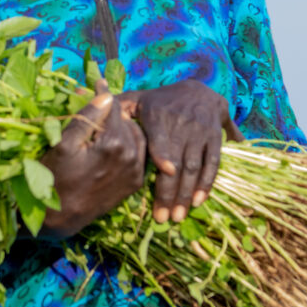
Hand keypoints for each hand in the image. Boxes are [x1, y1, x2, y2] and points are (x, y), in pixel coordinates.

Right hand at [39, 83, 146, 238]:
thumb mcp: (64, 144)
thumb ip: (88, 117)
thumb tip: (105, 94)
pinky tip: (114, 142)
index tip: (97, 81)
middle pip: (127, 120)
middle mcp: (132, 156)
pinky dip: (130, 144)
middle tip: (98, 103)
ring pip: (136, 136)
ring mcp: (136, 171)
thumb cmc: (55, 177)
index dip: (102, 93)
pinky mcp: (135, 183)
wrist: (59, 217)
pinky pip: (139, 155)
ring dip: (124, 126)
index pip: (113, 107)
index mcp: (115, 143)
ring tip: (106, 122)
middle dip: (113, 111)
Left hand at [125, 80, 241, 223]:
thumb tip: (92, 105)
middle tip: (163, 218)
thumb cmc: (159, 101)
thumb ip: (116, 106)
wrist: (199, 88)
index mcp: (158, 115)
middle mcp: (181, 123)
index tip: (166, 171)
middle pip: (178, 160)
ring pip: (194, 165)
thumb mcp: (137, 99)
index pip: (161, 135)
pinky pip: (212, 162)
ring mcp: (200, 131)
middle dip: (171, 191)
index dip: (164, 152)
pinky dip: (207, 183)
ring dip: (187, 193)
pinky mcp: (214, 137)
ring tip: (177, 216)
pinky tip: (198, 201)